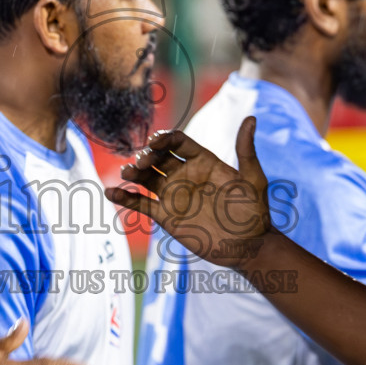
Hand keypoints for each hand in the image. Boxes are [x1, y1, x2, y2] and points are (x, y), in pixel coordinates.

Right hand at [107, 116, 270, 266]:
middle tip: (142, 161)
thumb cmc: (255, 212)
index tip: (156, 142)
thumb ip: (246, 150)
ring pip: (146, 177)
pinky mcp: (166, 216)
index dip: (164, 139)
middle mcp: (185, 175)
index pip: (178, 142)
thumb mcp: (253, 178)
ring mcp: (174, 195)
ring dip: (133, 172)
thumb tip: (251, 118)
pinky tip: (111, 192)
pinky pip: (141, 203)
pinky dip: (125, 198)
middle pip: (158, 157)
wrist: (249, 246)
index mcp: (204, 162)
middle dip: (147, 155)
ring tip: (127, 173)